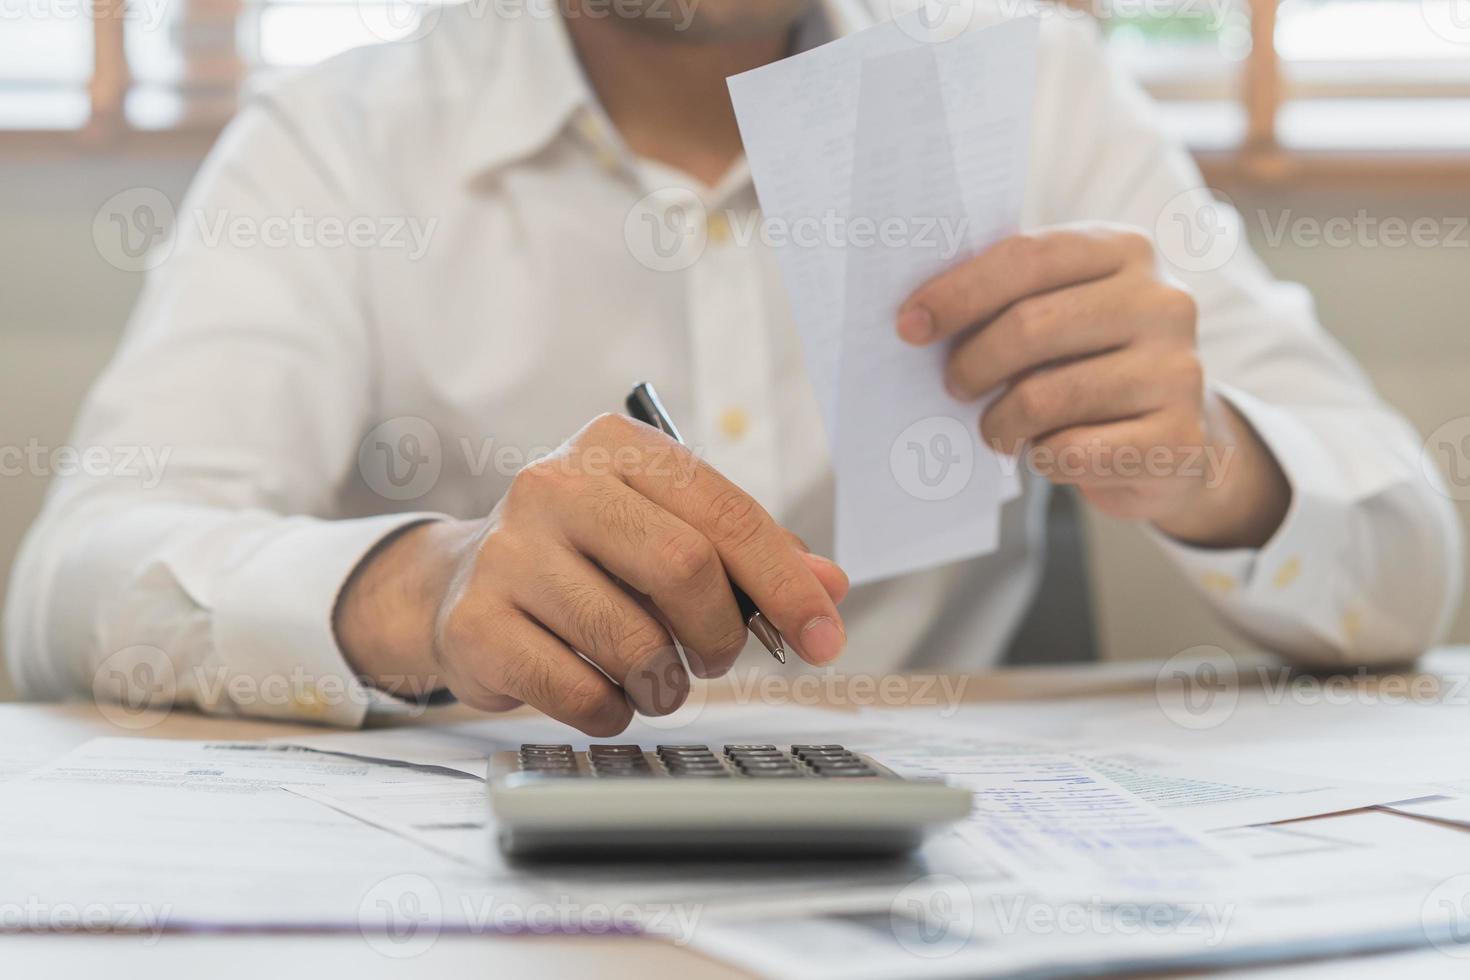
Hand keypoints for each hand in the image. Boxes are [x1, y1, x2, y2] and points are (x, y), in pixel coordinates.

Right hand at [336, 414, 848, 734]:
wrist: (464, 584)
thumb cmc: (588, 558)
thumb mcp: (667, 533)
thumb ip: (749, 556)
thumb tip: (828, 588)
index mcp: (616, 447)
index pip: (725, 513)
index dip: (786, 584)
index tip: (825, 638)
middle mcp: (555, 484)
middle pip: (684, 568)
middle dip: (721, 634)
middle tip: (716, 658)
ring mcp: (508, 551)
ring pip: (633, 641)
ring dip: (666, 684)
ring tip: (655, 679)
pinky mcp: (476, 622)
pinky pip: (579, 692)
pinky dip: (613, 712)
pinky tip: (605, 694)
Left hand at [898, 224, 1288, 547]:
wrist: (1174, 441)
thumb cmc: (1092, 367)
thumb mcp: (1061, 316)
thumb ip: (1009, 301)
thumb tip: (920, 317)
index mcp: (1126, 251)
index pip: (1028, 257)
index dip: (959, 292)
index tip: (909, 325)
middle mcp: (1164, 301)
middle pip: (1030, 326)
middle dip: (972, 363)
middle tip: (954, 386)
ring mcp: (1179, 370)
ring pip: (1045, 397)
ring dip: (1000, 421)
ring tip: (997, 428)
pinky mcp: (1179, 439)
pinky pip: (1073, 452)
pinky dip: (1041, 459)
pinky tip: (1046, 452)